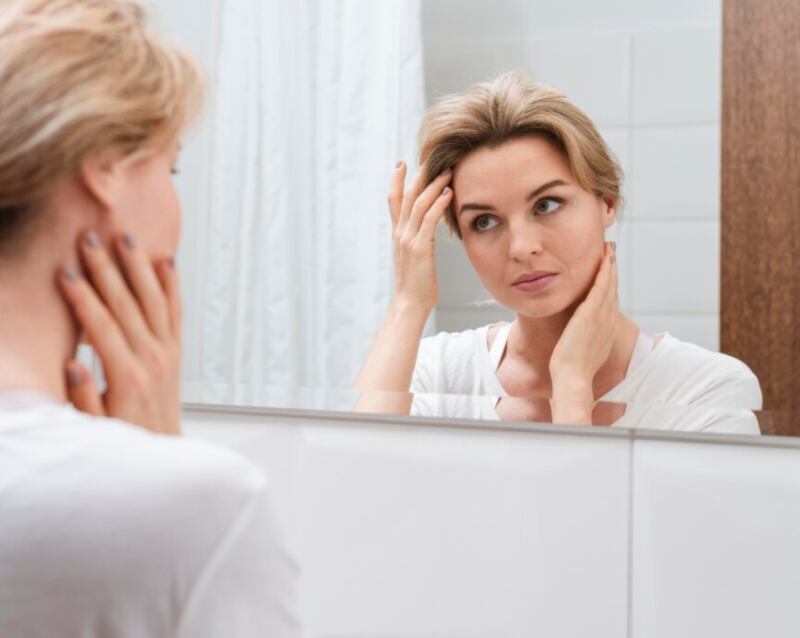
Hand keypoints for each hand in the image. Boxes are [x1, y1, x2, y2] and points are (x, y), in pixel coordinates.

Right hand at [59, 231, 181, 434]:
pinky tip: (166, 260)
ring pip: (155, 300)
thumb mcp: (96, 427)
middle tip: (90, 238)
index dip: (82, 296)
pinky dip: (172, 284)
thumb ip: (83, 396)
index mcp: (127, 375)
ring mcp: (167, 352)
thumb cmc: (125, 440)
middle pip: (127, 304)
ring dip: (139, 267)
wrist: (164, 452)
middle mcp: (151, 358)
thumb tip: (71, 363)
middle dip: (106, 269)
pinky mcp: (176, 351)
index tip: (65, 271)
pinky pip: (175, 311)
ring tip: (126, 237)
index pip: (101, 326)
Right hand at [387, 162, 452, 310]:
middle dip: (419, 175)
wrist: (409, 303)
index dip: (396, 181)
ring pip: (418, 204)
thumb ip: (417, 242)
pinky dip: (439, 204)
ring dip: (433, 185)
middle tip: (431, 158)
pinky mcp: (419, 248)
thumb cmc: (416, 285)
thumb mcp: (414, 258)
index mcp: (397, 234)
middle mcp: (400, 233)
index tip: (402, 163)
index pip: (393, 201)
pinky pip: (429, 220)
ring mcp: (408, 239)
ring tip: (447, 171)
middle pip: (407, 196)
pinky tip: (449, 193)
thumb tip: (425, 234)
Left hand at [549, 242, 618, 422]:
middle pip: (612, 289)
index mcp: (605, 329)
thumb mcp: (582, 352)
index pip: (609, 301)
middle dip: (612, 270)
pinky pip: (600, 287)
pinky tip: (604, 259)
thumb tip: (577, 340)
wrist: (572, 378)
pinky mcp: (591, 313)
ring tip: (609, 249)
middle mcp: (607, 320)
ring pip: (608, 285)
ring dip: (610, 265)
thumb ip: (583, 342)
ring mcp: (601, 316)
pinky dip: (604, 272)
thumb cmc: (573, 370)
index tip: (609, 270)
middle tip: (612, 252)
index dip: (610, 284)